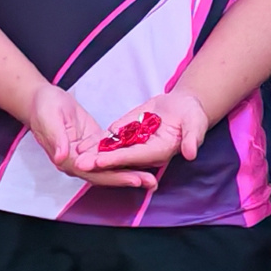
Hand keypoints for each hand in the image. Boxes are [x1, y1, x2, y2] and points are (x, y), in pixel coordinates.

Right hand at [25, 84, 157, 189]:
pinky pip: (111, 153)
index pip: (94, 173)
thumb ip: (56, 139)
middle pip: (106, 174)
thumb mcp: (48, 119)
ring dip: (130, 171)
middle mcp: (78, 163)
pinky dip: (126, 157)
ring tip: (152, 177)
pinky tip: (142, 160)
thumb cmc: (42, 108)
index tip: (134, 179)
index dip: (114, 176)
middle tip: (151, 182)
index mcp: (67, 160)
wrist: (40, 99)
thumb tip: (62, 158)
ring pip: (111, 166)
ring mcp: (87, 154)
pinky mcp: (94, 144)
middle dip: (129, 178)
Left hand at [90, 91, 209, 173]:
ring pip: (111, 149)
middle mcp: (145, 151)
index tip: (100, 161)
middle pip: (119, 158)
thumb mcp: (196, 124)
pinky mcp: (130, 133)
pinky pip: (112, 138)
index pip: (135, 156)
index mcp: (160, 151)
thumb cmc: (193, 116)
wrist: (185, 106)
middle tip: (79, 164)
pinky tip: (81, 144)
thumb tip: (190, 153)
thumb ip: (192, 138)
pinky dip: (97, 142)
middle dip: (99, 161)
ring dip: (94, 152)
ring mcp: (136, 143)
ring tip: (75, 155)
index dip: (117, 158)